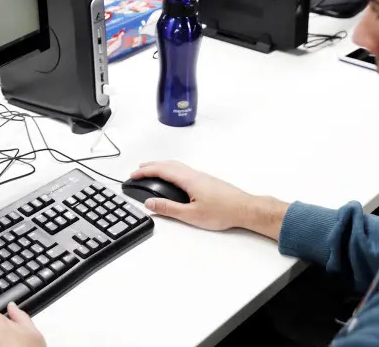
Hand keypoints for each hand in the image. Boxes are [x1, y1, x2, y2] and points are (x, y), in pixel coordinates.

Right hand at [131, 161, 288, 239]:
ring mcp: (201, 176)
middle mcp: (194, 174)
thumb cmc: (223, 211)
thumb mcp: (191, 215)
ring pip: (176, 165)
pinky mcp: (206, 180)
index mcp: (188, 179)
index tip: (133, 175)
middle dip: (150, 165)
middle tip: (138, 170)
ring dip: (161, 166)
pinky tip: (173, 178)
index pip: (160, 170)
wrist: (245, 209)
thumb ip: (168, 208)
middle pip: (167, 164)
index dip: (144, 171)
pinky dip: (172, 169)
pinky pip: (183, 169)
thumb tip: (150, 203)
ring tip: (152, 171)